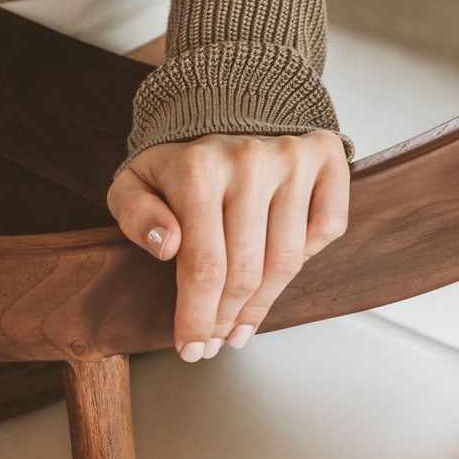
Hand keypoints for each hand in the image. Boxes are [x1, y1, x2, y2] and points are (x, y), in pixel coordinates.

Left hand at [107, 131, 349, 361]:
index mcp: (198, 168)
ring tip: (240, 325)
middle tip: (213, 342)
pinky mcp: (325, 157)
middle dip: (225, 319)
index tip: (191, 347)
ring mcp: (292, 157)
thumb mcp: (133, 184)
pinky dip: (305, 259)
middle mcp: (250, 160)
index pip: (204, 266)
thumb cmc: (178, 163)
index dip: (197, 317)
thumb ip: (136, 215)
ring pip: (287, 261)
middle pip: (246, 272)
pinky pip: (325, 230)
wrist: (223, 111)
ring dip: (263, 305)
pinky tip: (276, 273)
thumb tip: (168, 246)